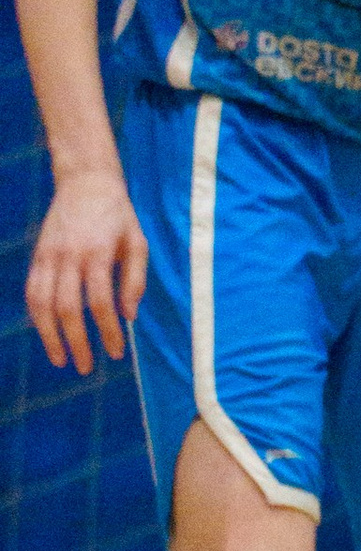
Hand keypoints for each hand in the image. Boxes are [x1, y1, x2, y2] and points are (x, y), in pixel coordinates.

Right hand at [26, 169, 146, 373]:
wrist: (86, 182)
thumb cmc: (119, 216)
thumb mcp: (138, 243)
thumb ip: (134, 280)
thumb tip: (129, 317)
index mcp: (97, 254)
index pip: (100, 303)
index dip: (107, 331)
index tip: (115, 353)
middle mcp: (69, 257)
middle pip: (68, 309)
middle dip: (77, 342)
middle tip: (86, 367)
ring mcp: (49, 256)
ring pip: (42, 303)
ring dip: (49, 336)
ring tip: (60, 360)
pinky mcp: (38, 256)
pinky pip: (32, 291)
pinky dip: (37, 316)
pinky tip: (47, 334)